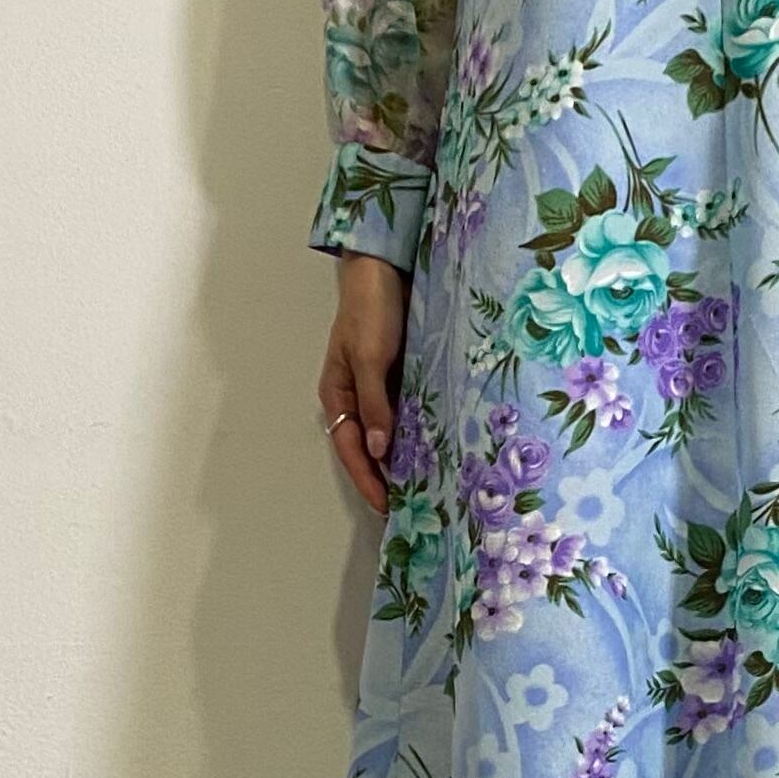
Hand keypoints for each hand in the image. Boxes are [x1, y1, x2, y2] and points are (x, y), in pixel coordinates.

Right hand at [320, 253, 407, 510]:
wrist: (387, 268)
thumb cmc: (370, 309)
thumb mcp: (370, 357)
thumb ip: (374, 404)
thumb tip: (378, 451)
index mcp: (338, 394)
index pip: (351, 450)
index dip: (367, 480)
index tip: (386, 508)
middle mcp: (358, 396)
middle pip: (369, 448)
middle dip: (385, 479)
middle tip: (412, 509)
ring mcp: (381, 387)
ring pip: (391, 432)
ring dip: (406, 458)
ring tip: (429, 488)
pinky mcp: (404, 375)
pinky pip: (411, 412)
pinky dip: (421, 432)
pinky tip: (440, 448)